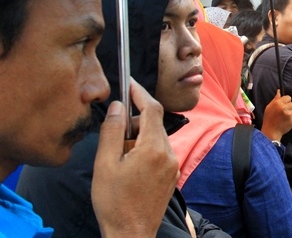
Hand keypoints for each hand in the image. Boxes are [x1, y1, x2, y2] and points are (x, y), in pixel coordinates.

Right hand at [92, 79, 178, 237]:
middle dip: (135, 118)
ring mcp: (173, 165)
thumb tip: (119, 106)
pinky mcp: (172, 175)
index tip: (129, 83)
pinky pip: (160, 151)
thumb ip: (113, 131)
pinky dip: (145, 148)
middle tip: (115, 128)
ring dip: (139, 135)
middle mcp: (169, 153)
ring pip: (157, 137)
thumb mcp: (105, 164)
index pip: (152, 108)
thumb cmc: (115, 203)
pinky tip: (129, 164)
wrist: (132, 234)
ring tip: (119, 154)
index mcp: (153, 148)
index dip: (140, 92)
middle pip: (154, 122)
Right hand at [260, 89, 291, 141]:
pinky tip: (288, 121)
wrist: (271, 131)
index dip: (287, 101)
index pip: (288, 97)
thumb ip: (275, 99)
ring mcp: (288, 115)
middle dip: (291, 107)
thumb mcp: (269, 107)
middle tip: (286, 112)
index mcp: (278, 103)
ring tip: (288, 117)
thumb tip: (279, 91)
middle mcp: (284, 108)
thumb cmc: (269, 118)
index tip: (285, 105)